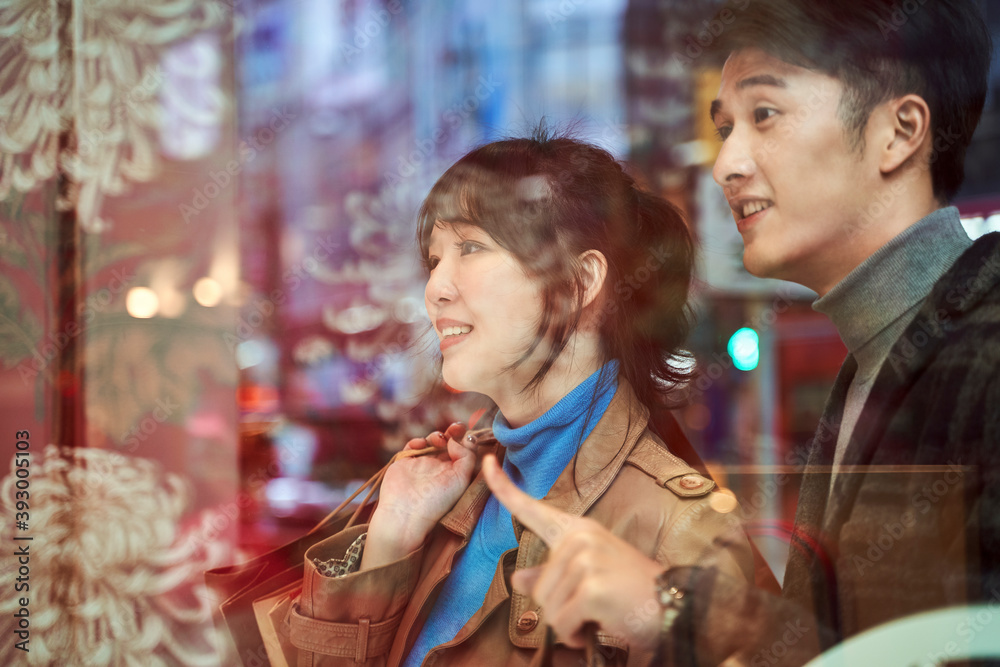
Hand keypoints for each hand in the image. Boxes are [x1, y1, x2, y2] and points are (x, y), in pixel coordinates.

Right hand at [362, 422, 477, 569]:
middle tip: (455, 427)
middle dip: (453, 432)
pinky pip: (412, 445)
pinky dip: (417, 441)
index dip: (466, 439)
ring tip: (439, 439)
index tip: (468, 434)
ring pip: (431, 442)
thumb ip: (466, 456)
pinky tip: (421, 444)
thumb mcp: (460, 479)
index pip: (464, 451)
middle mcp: (439, 468)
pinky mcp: (405, 462)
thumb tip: (457, 439)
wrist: (405, 513)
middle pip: (449, 443)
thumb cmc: (437, 501)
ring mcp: (422, 464)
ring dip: (436, 435)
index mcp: (455, 473)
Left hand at [482, 454, 664, 651]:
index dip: (502, 487)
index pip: (531, 508)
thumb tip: (518, 577)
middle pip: (537, 587)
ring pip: (547, 607)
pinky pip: (562, 623)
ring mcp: (586, 560)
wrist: (674, 605)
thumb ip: (551, 576)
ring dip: (568, 624)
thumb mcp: (590, 577)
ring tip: (598, 615)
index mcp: (577, 530)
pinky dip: (575, 635)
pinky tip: (598, 626)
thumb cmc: (632, 592)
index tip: (486, 464)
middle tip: (592, 607)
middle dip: (559, 609)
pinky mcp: (591, 587)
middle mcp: (580, 538)